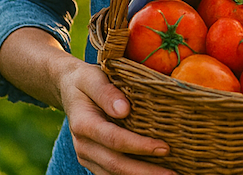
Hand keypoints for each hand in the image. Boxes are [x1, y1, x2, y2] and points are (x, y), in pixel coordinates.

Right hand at [55, 59, 174, 174]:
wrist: (69, 89)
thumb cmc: (86, 81)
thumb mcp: (93, 78)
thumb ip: (106, 93)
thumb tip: (124, 110)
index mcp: (84, 124)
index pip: (114, 139)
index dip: (139, 146)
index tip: (164, 148)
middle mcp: (83, 145)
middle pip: (115, 164)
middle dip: (145, 172)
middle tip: (173, 173)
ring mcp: (87, 155)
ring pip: (113, 174)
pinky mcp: (94, 160)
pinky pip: (112, 173)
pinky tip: (153, 172)